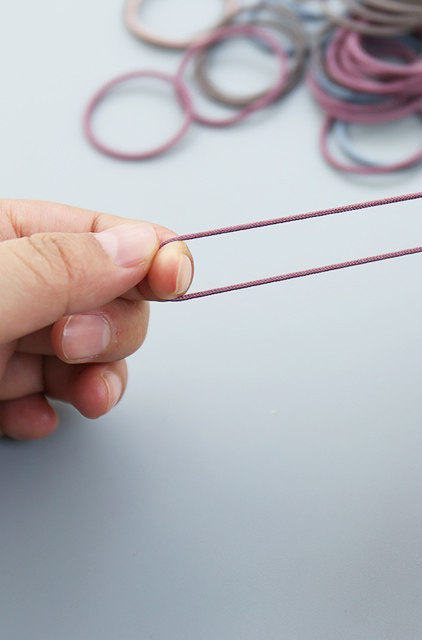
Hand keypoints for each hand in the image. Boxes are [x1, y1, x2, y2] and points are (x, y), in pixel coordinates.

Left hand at [0, 200, 192, 439]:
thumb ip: (57, 267)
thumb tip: (140, 247)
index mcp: (1, 235)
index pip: (99, 231)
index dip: (148, 252)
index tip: (175, 280)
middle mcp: (8, 283)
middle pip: (104, 296)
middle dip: (109, 329)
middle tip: (75, 345)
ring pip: (84, 351)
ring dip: (96, 378)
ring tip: (81, 396)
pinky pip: (42, 394)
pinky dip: (47, 410)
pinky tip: (32, 418)